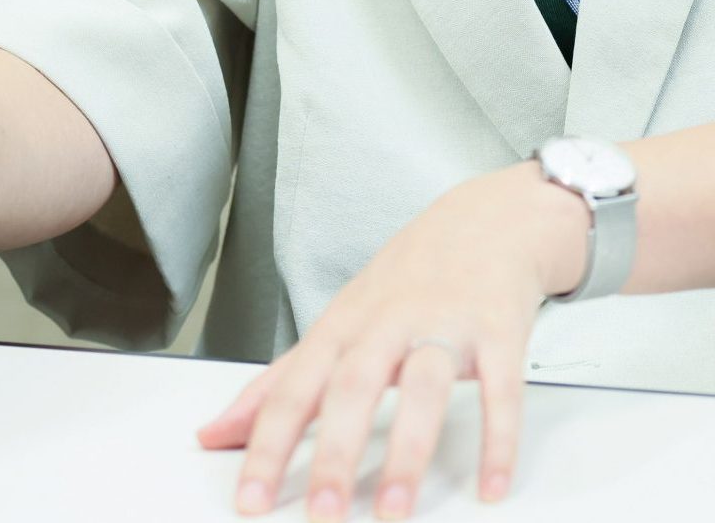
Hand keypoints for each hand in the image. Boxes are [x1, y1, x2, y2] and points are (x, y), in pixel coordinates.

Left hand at [194, 164, 586, 518]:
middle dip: (336, 454)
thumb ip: (277, 384)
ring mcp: (445, 324)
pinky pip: (500, 388)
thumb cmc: (405, 281)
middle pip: (354, 385)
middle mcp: (389, 322)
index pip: (294, 388)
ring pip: (425, 386)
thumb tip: (213, 434)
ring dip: (409, 452)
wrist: (486, 221)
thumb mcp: (335, 324)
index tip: (251, 500)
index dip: (269, 444)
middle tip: (323, 516)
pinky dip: (498, 438)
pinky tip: (492, 486)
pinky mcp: (498, 331)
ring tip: (395, 513)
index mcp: (343, 326)